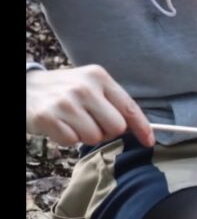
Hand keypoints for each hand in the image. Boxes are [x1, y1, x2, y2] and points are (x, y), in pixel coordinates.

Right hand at [26, 64, 153, 146]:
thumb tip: (138, 128)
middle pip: (116, 128)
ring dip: (85, 135)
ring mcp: (65, 102)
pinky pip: (72, 141)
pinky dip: (67, 138)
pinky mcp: (48, 117)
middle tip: (90, 122)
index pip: (129, 108)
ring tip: (72, 122)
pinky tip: (59, 125)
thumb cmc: (65, 91)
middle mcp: (83, 87)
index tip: (149, 141)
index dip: (142, 128)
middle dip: (107, 131)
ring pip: (95, 137)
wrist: (25, 87)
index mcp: (98, 77)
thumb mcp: (91, 86)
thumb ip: (114, 103)